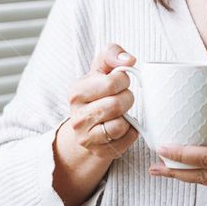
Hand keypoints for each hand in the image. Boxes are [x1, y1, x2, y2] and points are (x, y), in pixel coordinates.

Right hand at [58, 43, 139, 160]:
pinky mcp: (99, 152)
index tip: (119, 82)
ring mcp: (86, 137)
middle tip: (123, 98)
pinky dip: (130, 132)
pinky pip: (125, 140)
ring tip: (120, 113)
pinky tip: (122, 126)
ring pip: (120, 125)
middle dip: (127, 98)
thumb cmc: (98, 91)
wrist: (88, 125)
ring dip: (128, 117)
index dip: (123, 80)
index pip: (111, 82)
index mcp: (76, 92)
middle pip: (117, 104)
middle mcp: (77, 117)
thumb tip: (129, 60)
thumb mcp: (101, 68)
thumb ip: (113, 54)